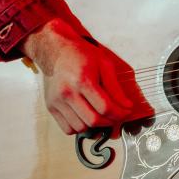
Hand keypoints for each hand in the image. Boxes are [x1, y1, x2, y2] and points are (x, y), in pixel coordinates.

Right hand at [20, 18, 148, 136]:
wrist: (56, 50)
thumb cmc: (81, 55)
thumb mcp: (104, 64)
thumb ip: (115, 88)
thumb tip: (126, 106)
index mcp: (83, 80)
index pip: (105, 107)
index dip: (119, 113)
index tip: (126, 112)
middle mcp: (68, 93)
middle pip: (93, 120)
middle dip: (110, 122)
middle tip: (116, 116)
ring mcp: (57, 101)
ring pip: (80, 127)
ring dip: (95, 126)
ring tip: (101, 116)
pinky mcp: (51, 107)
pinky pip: (67, 128)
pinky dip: (79, 127)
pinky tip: (86, 117)